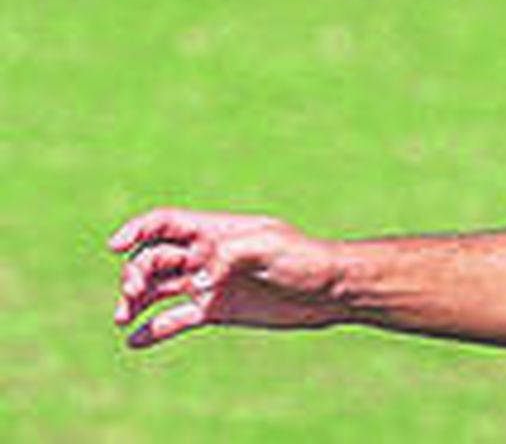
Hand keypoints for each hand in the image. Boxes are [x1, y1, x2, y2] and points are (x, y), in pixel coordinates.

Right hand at [109, 208, 343, 348]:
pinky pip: (177, 319)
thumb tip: (198, 278)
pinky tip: (136, 340)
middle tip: (134, 295)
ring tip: (123, 318)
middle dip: (136, 273)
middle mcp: (208, 255)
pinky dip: (155, 328)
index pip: (166, 223)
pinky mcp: (217, 310)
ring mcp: (210, 283)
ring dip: (136, 301)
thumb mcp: (268, 247)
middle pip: (155, 259)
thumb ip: (229, 254)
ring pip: (160, 289)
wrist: (330, 290)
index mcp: (217, 230)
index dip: (137, 230)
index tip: (116, 246)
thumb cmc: (304, 259)